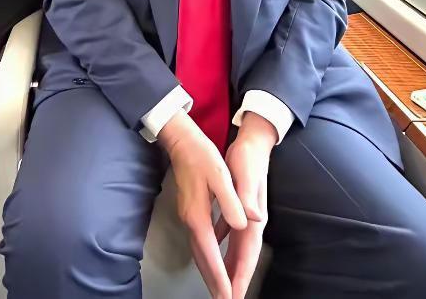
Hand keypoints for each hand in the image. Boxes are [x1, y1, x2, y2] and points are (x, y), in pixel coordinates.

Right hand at [158, 112, 246, 298]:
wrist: (182, 142)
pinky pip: (198, 243)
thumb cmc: (202, 156)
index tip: (228, 295)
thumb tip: (243, 223)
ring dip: (208, 273)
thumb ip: (232, 201)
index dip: (220, 276)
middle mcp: (191, 221)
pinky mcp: (190, 211)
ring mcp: (188, 217)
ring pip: (198, 253)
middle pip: (202, 259)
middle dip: (213, 282)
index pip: (210, 254)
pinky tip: (211, 260)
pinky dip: (205, 257)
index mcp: (199, 216)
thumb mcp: (221, 175)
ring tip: (218, 289)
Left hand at [216, 113, 276, 298]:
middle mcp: (251, 220)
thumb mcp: (246, 176)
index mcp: (253, 218)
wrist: (254, 142)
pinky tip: (213, 247)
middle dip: (234, 280)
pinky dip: (220, 243)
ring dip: (227, 265)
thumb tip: (252, 219)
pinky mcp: (236, 205)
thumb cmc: (249, 158)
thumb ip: (246, 198)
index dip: (240, 277)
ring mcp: (244, 214)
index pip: (246, 254)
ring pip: (234, 247)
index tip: (233, 297)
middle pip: (241, 257)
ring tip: (220, 283)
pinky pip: (226, 231)